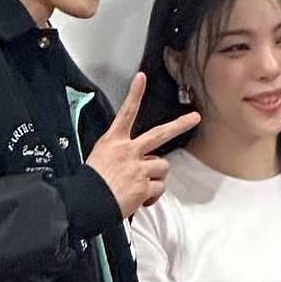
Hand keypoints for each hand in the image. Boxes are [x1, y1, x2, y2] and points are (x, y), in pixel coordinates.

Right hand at [87, 73, 199, 217]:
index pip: (126, 113)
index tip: (141, 78)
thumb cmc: (90, 184)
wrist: (86, 203)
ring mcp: (138, 168)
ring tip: (143, 186)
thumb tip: (136, 165)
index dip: (134, 94)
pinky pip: (158, 189)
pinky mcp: (144, 186)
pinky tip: (141, 200)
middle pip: (159, 134)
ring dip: (157, 177)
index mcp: (113, 142)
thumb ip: (120, 157)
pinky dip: (152, 196)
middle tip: (194, 118)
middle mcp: (128, 151)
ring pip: (162, 167)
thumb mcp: (99, 160)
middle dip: (179, 125)